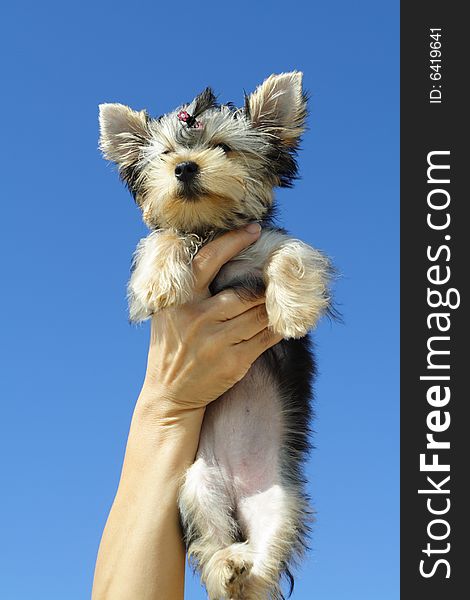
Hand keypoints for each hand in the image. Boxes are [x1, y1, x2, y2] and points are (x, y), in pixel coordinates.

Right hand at [141, 224, 282, 415]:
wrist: (168, 395)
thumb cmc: (171, 347)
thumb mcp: (168, 314)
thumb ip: (187, 289)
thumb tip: (219, 256)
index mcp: (179, 300)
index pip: (208, 261)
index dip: (233, 242)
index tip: (254, 229)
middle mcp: (196, 319)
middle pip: (243, 293)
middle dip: (264, 285)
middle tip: (279, 272)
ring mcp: (215, 342)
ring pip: (258, 315)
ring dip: (273, 306)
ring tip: (283, 296)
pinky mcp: (233, 363)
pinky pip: (265, 338)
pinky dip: (277, 328)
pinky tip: (283, 321)